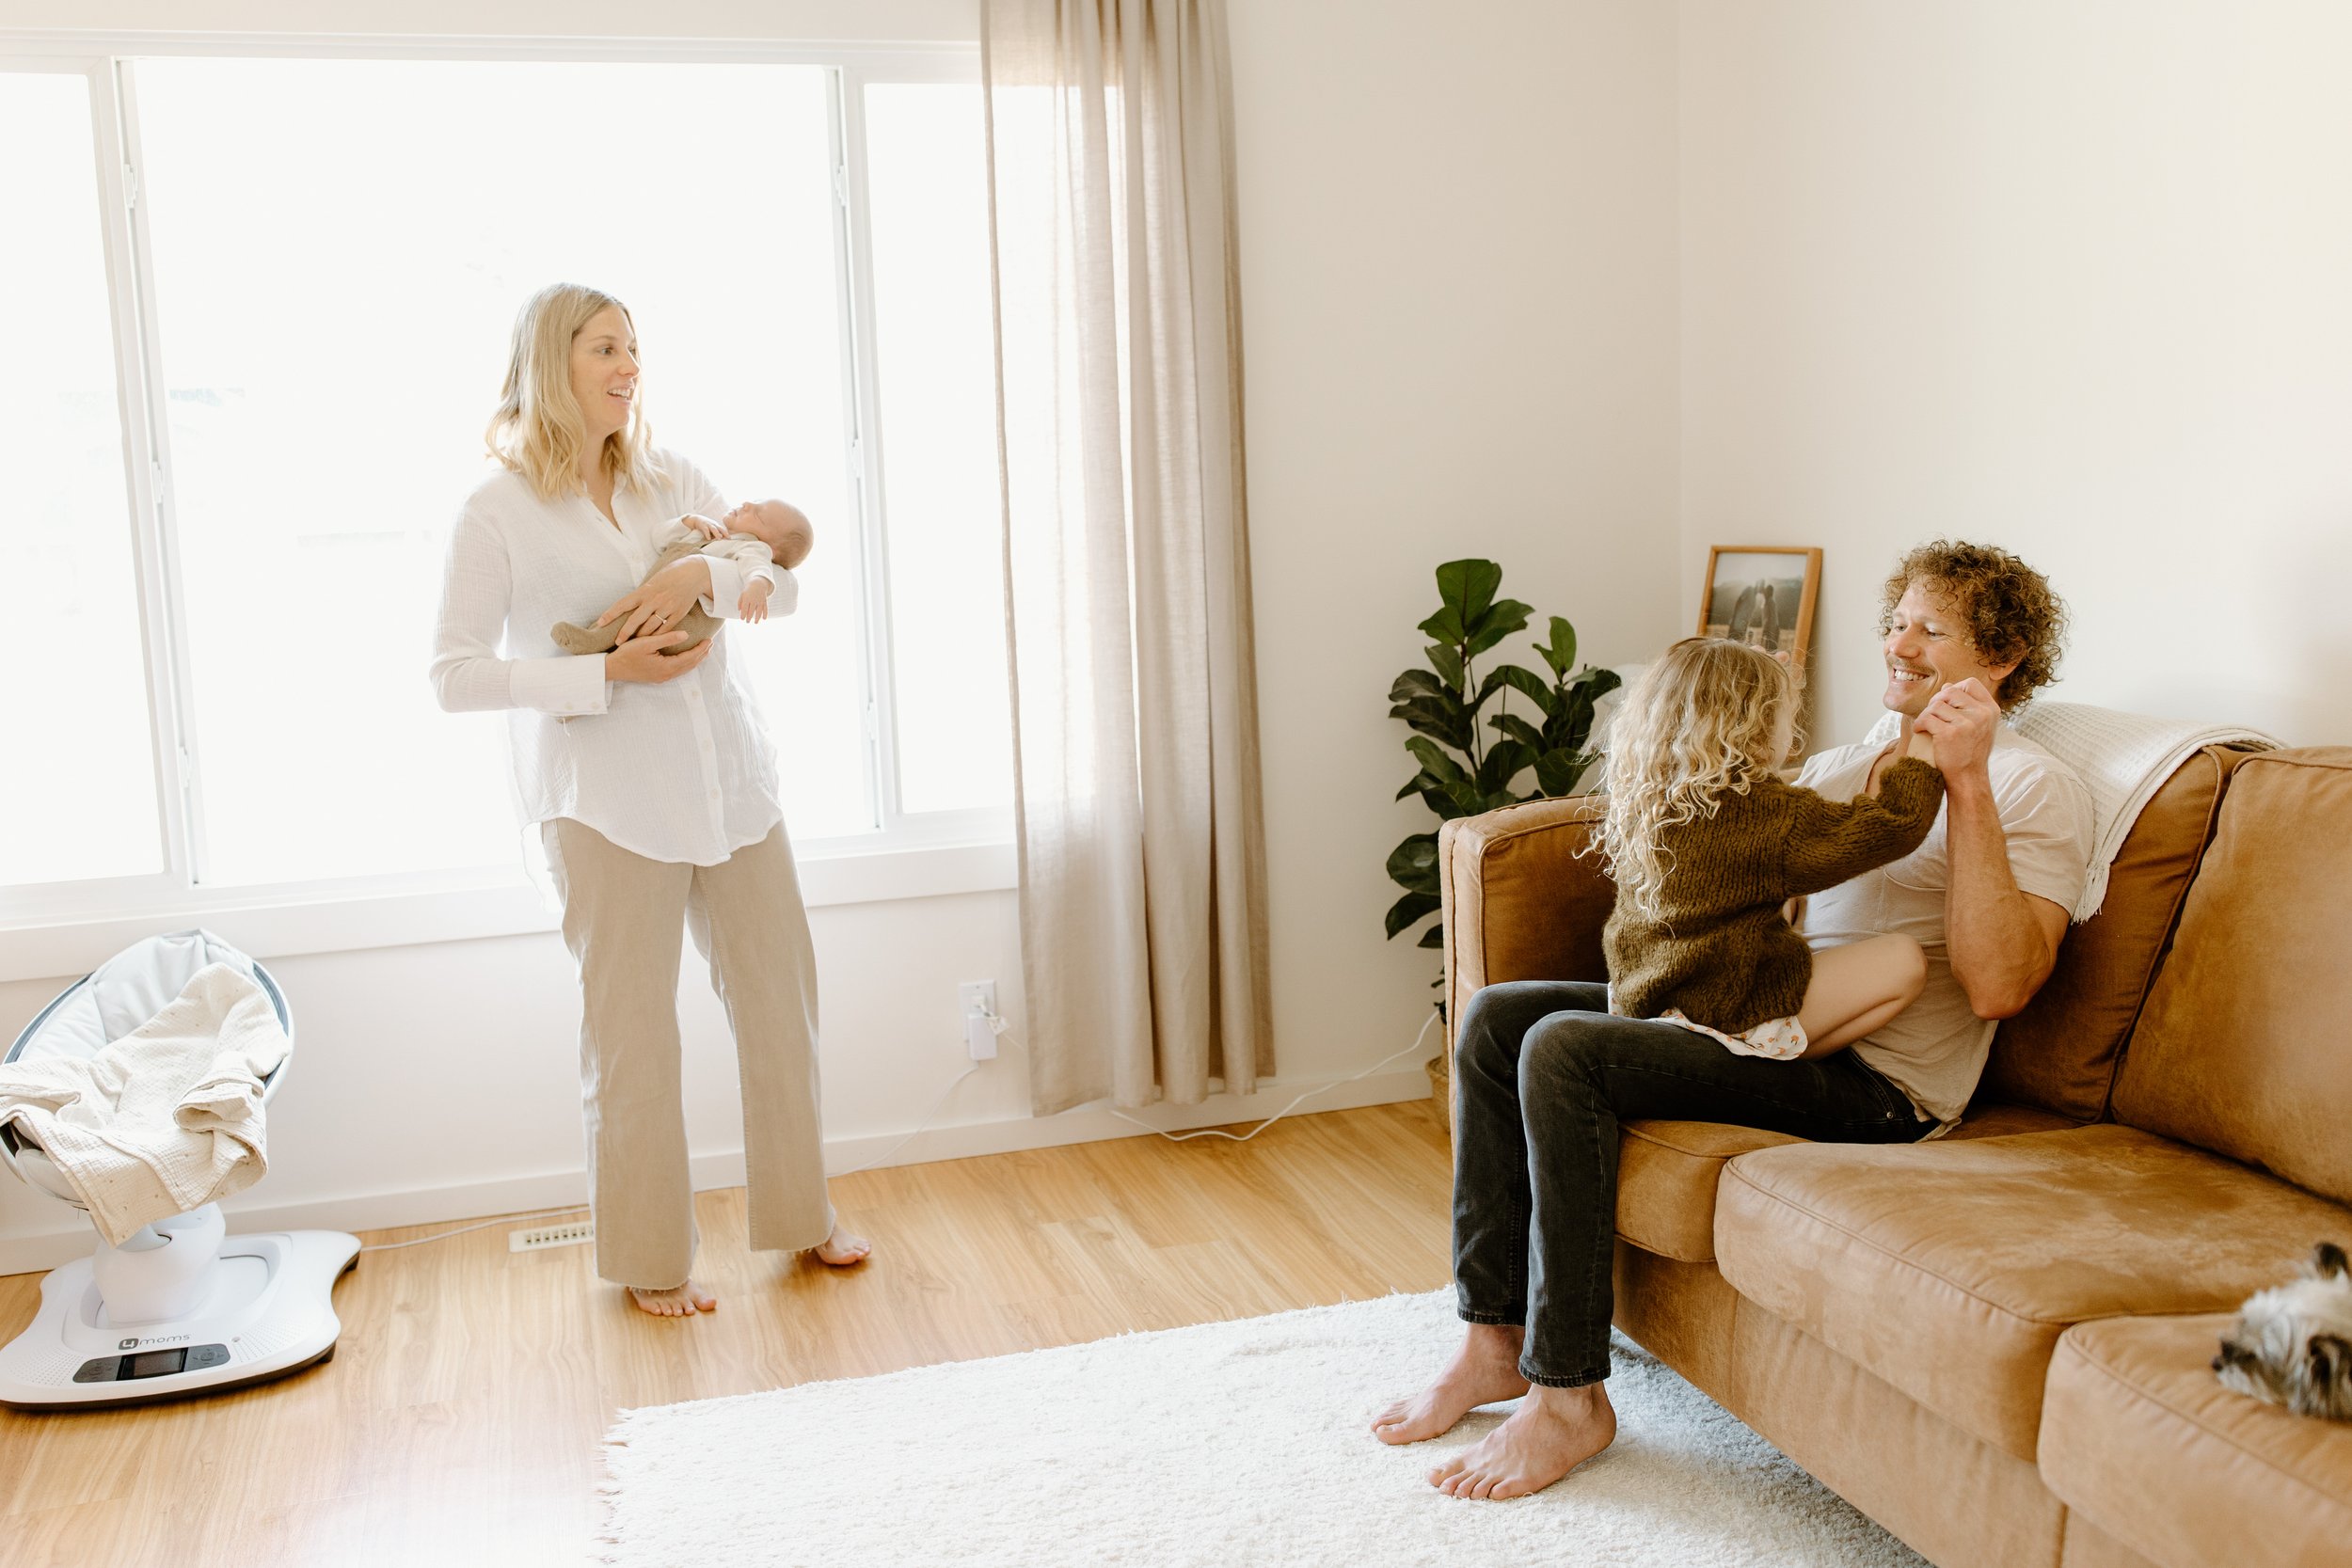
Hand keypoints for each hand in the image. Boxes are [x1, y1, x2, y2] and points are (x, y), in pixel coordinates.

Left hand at [595, 560, 711, 643]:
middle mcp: (654, 599)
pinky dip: (657, 636)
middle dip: (625, 633)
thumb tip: (628, 607)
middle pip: (635, 620)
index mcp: (645, 590)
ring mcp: (667, 607)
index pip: (623, 603)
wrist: (694, 574)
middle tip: (618, 642)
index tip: (600, 623)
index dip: (610, 614)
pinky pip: (665, 629)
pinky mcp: (678, 614)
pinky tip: (653, 641)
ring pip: (650, 628)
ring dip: (641, 636)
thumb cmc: (670, 576)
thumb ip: (642, 595)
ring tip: (635, 643)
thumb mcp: (653, 582)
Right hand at [603, 628, 712, 683]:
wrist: (612, 669)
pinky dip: (686, 663)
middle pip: (690, 665)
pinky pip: (678, 670)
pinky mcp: (657, 677)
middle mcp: (667, 674)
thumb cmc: (627, 654)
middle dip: (702, 654)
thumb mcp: (646, 642)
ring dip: (695, 659)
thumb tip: (686, 635)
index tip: (709, 639)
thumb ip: (667, 638)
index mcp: (666, 667)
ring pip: (685, 669)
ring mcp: (662, 677)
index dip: (701, 648)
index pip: (690, 657)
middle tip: (710, 643)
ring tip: (703, 650)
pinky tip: (687, 657)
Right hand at [676, 513, 726, 540]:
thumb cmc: (705, 525)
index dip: (726, 533)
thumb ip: (715, 534)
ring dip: (717, 533)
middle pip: (720, 528)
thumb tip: (721, 539)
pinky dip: (707, 534)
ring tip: (719, 538)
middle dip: (724, 533)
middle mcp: (713, 524)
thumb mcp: (711, 529)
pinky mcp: (702, 525)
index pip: (722, 529)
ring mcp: (708, 524)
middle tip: (728, 538)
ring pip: (713, 529)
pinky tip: (708, 538)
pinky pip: (705, 530)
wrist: (695, 519)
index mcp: (716, 525)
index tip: (730, 538)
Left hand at [738, 578, 772, 623]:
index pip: (744, 608)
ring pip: (759, 611)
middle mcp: (754, 600)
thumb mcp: (742, 594)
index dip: (743, 614)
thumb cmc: (748, 591)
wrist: (758, 584)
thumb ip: (740, 602)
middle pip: (751, 610)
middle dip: (749, 617)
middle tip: (747, 622)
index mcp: (747, 598)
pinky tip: (764, 619)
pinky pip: (765, 608)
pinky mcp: (764, 601)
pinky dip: (765, 614)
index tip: (742, 619)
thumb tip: (739, 610)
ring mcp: (760, 601)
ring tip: (755, 623)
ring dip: (757, 618)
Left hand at [1913, 677, 1999, 776]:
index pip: (1971, 683)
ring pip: (1936, 704)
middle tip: (1932, 716)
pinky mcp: (1950, 733)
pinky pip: (1927, 718)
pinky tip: (1920, 731)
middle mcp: (1982, 714)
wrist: (1968, 778)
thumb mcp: (1977, 726)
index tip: (1947, 703)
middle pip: (1950, 691)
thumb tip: (1948, 686)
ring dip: (1927, 714)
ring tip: (1927, 726)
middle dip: (1936, 701)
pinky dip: (1919, 724)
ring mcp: (1967, 723)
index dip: (1954, 688)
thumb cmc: (1969, 752)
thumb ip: (1967, 706)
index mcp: (1991, 710)